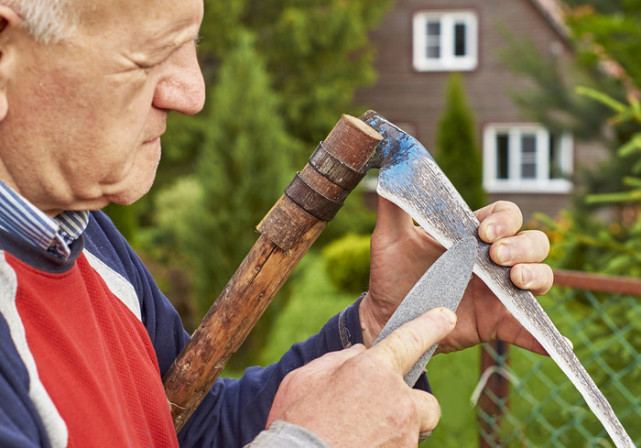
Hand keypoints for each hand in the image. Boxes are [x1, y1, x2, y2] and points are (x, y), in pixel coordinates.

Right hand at [266, 308, 456, 447]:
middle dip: (413, 406)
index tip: (445, 317)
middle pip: (428, 402)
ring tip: (366, 434)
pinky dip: (386, 446)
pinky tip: (360, 445)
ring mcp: (403, 436)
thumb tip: (358, 355)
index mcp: (373, 370)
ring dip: (398, 430)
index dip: (431, 325)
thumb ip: (338, 360)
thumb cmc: (296, 420)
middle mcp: (397, 401)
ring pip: (415, 431)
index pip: (411, 339)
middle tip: (386, 412)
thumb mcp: (306, 377)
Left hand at [360, 197, 552, 353]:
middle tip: (497, 255)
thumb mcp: (389, 237)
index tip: (484, 231)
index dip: (505, 219)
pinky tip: (553, 345)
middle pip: (533, 242)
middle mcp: (491, 260)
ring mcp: (497, 291)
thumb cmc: (390, 272)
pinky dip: (542, 337)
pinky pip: (526, 329)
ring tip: (516, 281)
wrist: (386, 315)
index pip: (505, 215)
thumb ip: (395, 205)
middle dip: (524, 245)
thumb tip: (395, 169)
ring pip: (540, 278)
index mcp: (471, 235)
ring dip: (537, 275)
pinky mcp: (495, 322)